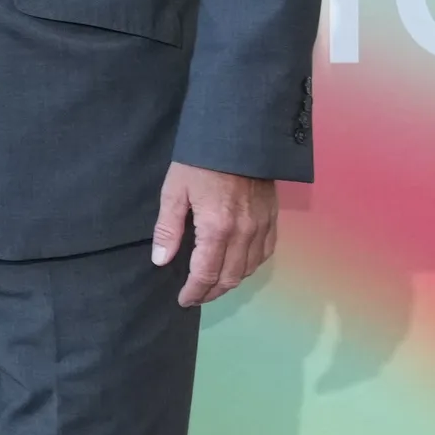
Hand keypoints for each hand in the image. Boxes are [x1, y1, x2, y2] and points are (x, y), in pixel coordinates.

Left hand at [154, 162, 277, 306]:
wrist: (238, 135)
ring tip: (213, 285)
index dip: (194, 292)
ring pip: (250, 269)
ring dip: (231, 282)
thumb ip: (168, 228)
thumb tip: (161, 260)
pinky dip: (251, 266)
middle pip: (230, 277)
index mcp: (217, 228)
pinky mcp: (273, 218)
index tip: (184, 299)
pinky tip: (238, 265)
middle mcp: (244, 233)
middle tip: (196, 296)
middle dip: (211, 292)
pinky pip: (266, 253)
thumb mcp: (175, 191)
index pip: (206, 274)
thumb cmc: (200, 161)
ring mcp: (262, 226)